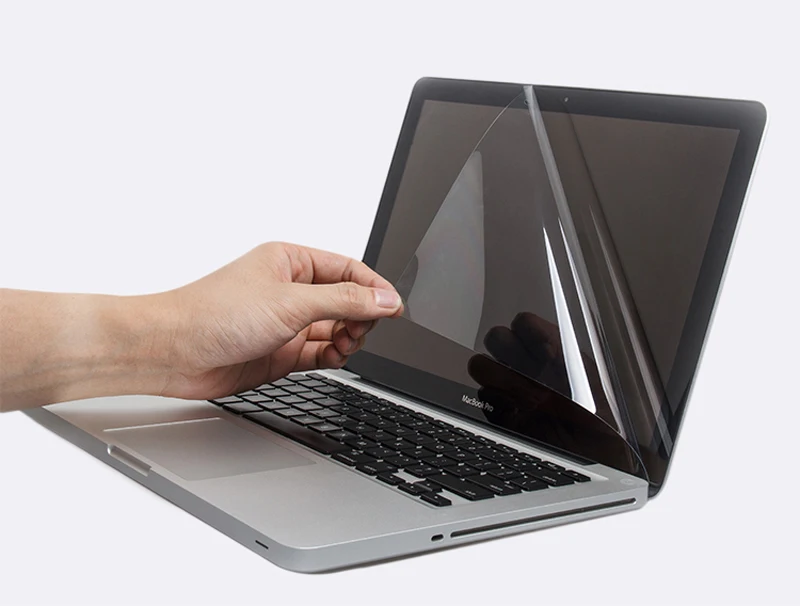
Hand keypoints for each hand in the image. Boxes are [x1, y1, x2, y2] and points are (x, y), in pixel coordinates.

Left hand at [155, 242, 402, 399]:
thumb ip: (344, 301)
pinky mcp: (281, 352)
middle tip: (360, 330)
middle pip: (346, 300)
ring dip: (347, 338)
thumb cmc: (213, 314)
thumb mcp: (291, 302)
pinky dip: (332, 357)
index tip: (394, 307)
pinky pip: (320, 353)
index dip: (374, 288)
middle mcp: (290, 290)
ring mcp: (286, 322)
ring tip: (344, 345)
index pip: (348, 270)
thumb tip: (385, 299)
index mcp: (291, 261)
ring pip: (336, 329)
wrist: (172, 353)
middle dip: (360, 316)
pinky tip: (333, 358)